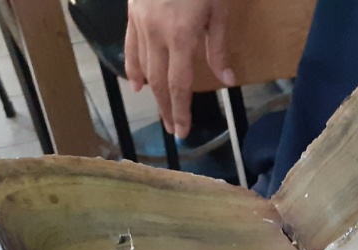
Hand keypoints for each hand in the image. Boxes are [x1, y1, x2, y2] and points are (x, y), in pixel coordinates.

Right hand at [124, 0, 234, 137]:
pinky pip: (130, 44)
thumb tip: (226, 80)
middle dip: (166, 107)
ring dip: (150, 92)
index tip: (181, 130)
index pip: (179, 84)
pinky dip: (132, 65)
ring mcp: (141, 21)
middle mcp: (156, 33)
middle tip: (173, 128)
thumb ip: (219, 46)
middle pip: (158, 81)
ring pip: (142, 65)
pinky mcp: (132, 10)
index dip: (180, 109)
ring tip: (158, 110)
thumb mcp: (219, 9)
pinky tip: (135, 81)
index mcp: (181, 36)